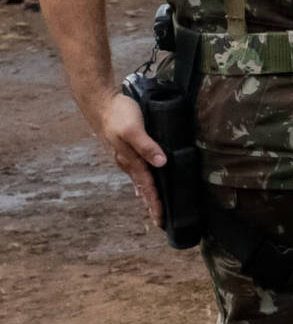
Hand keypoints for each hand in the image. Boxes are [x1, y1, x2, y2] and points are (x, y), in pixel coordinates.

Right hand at [101, 93, 165, 228]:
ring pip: (139, 180)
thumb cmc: (118, 113)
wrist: (100, 101)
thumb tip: (161, 164)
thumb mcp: (134, 129)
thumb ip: (147, 146)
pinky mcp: (125, 148)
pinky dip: (141, 180)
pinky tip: (143, 182)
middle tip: (159, 221)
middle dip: (151, 204)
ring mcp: (124, 156)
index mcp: (131, 160)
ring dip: (147, 194)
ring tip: (153, 207)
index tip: (161, 220)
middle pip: (143, 188)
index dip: (155, 203)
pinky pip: (136, 169)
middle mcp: (127, 162)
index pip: (147, 187)